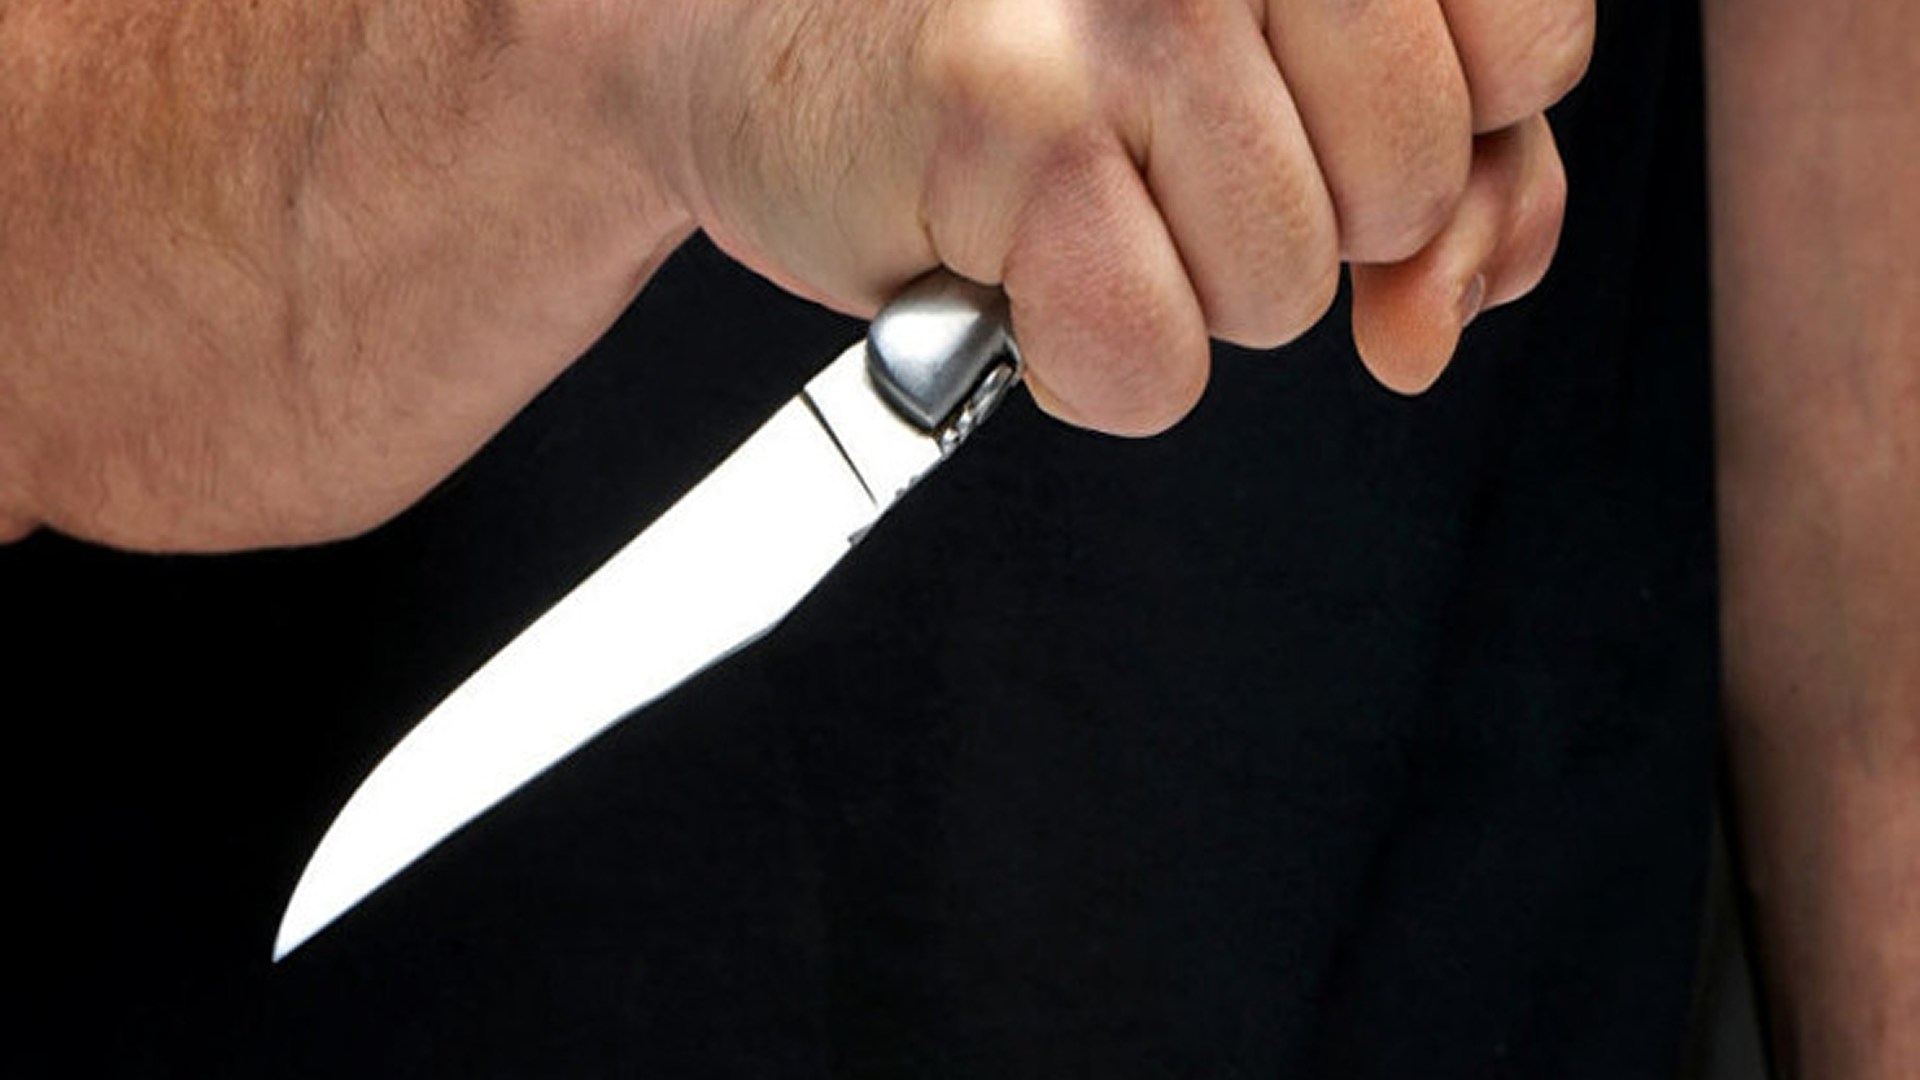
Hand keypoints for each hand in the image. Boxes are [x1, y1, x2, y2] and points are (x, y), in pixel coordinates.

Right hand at [638, 0, 1590, 429]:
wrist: (766, 62)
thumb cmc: (1017, 72)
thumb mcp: (1268, 92)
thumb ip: (1432, 168)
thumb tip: (1448, 311)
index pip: (1534, 42)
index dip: (1450, 142)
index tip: (1325, 138)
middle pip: (1409, 183)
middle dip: (1301, 229)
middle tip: (1163, 168)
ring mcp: (1124, 7)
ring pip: (1283, 287)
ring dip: (1178, 292)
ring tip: (1072, 201)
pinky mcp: (1009, 113)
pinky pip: (1151, 358)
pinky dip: (1084, 361)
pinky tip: (1014, 271)